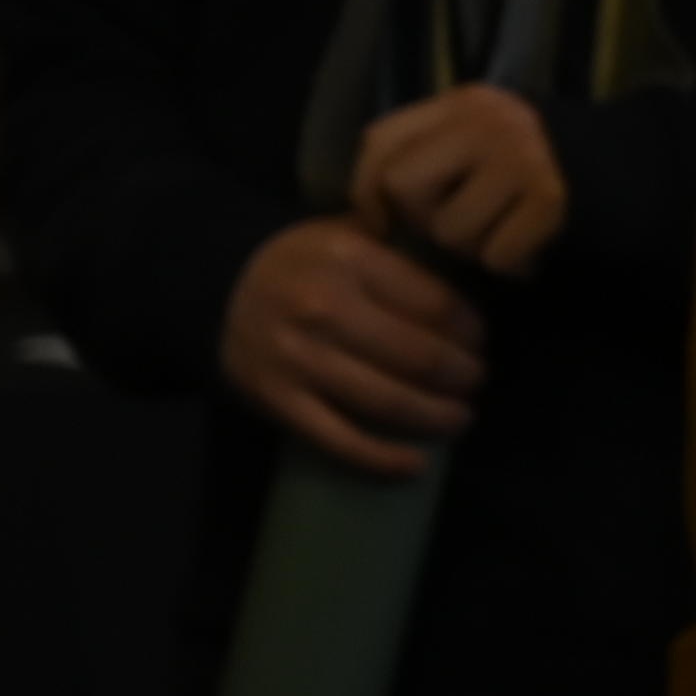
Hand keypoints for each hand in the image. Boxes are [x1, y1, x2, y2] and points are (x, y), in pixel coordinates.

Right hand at [220, 215, 487, 474]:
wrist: (214, 288)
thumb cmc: (297, 261)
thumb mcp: (343, 230)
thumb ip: (398, 242)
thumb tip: (463, 258)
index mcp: (350, 259)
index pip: (434, 303)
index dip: (470, 329)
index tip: (480, 340)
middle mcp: (326, 308)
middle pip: (419, 356)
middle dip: (462, 375)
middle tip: (476, 380)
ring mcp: (302, 360)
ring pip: (388, 401)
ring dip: (437, 417)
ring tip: (460, 418)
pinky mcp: (281, 402)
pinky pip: (341, 440)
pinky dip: (383, 459)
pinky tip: (415, 465)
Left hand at [354, 85, 571, 279]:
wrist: (634, 171)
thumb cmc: (540, 167)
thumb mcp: (481, 140)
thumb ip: (432, 154)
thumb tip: (370, 208)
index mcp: (461, 104)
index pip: (379, 140)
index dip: (366, 189)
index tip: (381, 223)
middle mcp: (486, 122)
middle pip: (403, 184)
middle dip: (425, 220)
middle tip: (464, 226)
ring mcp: (520, 157)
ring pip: (448, 229)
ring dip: (472, 248)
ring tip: (503, 234)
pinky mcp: (549, 198)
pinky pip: (495, 255)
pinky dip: (510, 265)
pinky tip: (530, 251)